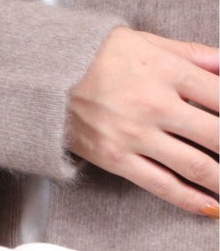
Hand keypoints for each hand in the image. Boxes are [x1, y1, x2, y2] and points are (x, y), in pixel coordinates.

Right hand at [66, 27, 219, 216]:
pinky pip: (161, 184)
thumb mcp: (150, 42)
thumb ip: (195, 55)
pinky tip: (211, 207)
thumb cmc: (98, 57)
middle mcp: (157, 105)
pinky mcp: (117, 159)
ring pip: (196, 165)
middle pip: (218, 134)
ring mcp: (136, 136)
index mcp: (169, 72)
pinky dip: (190, 198)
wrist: (47, 78)